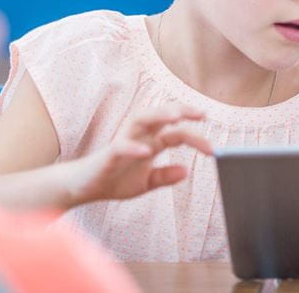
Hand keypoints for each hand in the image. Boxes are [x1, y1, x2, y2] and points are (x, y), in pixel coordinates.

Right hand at [65, 104, 209, 205]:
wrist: (84, 188)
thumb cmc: (115, 180)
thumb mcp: (146, 182)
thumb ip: (165, 176)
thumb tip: (186, 171)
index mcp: (151, 141)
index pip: (177, 133)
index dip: (196, 138)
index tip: (214, 149)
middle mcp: (139, 136)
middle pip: (161, 115)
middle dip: (181, 110)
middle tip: (201, 113)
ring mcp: (124, 141)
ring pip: (141, 119)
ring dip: (159, 115)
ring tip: (176, 116)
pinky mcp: (109, 154)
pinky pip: (121, 146)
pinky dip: (133, 147)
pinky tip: (146, 151)